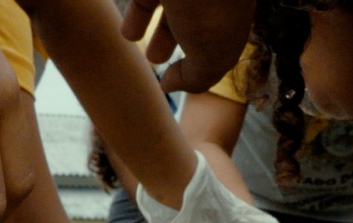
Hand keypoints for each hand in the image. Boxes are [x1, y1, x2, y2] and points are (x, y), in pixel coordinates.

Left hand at [121, 0, 255, 93]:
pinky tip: (121, 19)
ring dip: (144, 15)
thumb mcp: (212, 56)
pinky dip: (134, 2)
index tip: (176, 75)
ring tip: (129, 35)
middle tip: (154, 56)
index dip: (200, 55)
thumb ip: (196, 78)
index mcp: (231, 8)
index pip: (217, 32)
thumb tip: (170, 85)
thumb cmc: (210, 5)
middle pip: (187, 13)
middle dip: (168, 36)